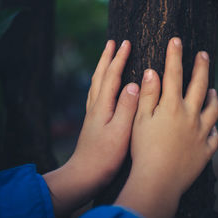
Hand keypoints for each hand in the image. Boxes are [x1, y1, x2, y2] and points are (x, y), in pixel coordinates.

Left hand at [44, 40, 138, 216]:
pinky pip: (96, 93)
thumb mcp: (120, 132)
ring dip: (102, 67)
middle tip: (113, 42)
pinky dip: (101, 82)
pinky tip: (105, 87)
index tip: (126, 43)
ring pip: (96, 83)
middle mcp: (95, 106)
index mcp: (103, 106)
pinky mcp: (93, 122)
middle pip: (100, 75)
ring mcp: (92, 114)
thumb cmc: (104, 157)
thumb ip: (127, 108)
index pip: (112, 76)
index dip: (119, 58)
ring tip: (108, 57)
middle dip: (107, 57)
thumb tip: (133, 84)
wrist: (84, 175)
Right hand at [115, 37, 217, 217]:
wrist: (158, 180)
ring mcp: (201, 133)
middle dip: (202, 67)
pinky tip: (211, 126)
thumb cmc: (144, 149)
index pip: (174, 74)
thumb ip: (148, 94)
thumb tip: (152, 72)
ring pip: (213, 110)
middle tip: (204, 54)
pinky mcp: (206, 150)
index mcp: (172, 106)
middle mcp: (191, 116)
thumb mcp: (140, 119)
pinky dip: (214, 129)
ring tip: (213, 89)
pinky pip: (215, 136)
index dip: (175, 55)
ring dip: (213, 97)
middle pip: (200, 86)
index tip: (176, 40)